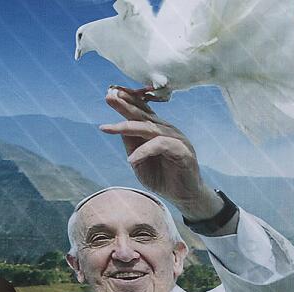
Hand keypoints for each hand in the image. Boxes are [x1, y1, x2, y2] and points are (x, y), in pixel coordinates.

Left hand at [100, 88, 222, 219]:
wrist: (184, 197)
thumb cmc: (163, 178)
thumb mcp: (139, 161)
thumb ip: (132, 145)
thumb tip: (119, 128)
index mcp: (157, 130)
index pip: (141, 111)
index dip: (127, 101)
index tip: (110, 92)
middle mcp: (167, 130)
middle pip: (143, 114)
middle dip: (125, 105)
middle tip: (109, 95)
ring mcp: (176, 139)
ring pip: (150, 128)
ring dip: (128, 126)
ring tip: (109, 128)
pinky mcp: (183, 151)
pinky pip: (161, 145)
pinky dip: (144, 150)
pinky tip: (131, 159)